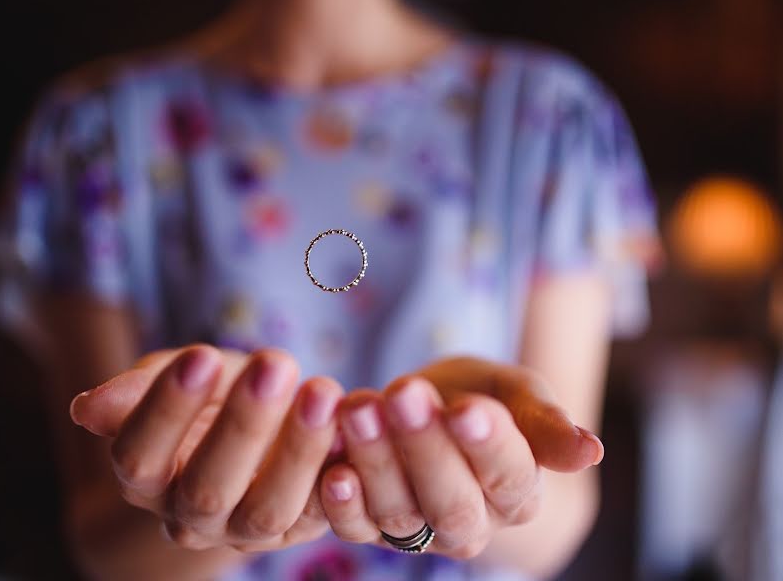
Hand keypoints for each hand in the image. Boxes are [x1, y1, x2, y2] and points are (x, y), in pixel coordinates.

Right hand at [70, 345, 343, 552]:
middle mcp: (189, 515)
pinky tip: (351, 435)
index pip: (139, 455)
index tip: (201, 357)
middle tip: (274, 364)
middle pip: (206, 486)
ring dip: (298, 451)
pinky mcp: (300, 529)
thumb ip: (139, 390)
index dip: (166, 409)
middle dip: (242, 424)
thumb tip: (84, 409)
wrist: (263, 422)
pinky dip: (337, 482)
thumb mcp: (178, 376)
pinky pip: (320, 517)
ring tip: (323, 390)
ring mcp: (245, 531)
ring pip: (266, 511)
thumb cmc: (213, 392)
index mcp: (146, 476)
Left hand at [317, 357, 603, 559]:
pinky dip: (342, 504)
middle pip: (452, 502)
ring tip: (360, 408)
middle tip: (405, 395)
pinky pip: (355, 526)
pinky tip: (333, 471)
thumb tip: (593, 451)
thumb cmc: (482, 396)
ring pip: (399, 511)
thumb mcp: (517, 393)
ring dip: (376, 461)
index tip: (468, 407)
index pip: (509, 475)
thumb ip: (545, 421)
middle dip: (424, 447)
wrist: (430, 408)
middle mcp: (472, 523)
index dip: (488, 445)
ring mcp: (418, 531)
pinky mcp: (370, 526)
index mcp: (518, 491)